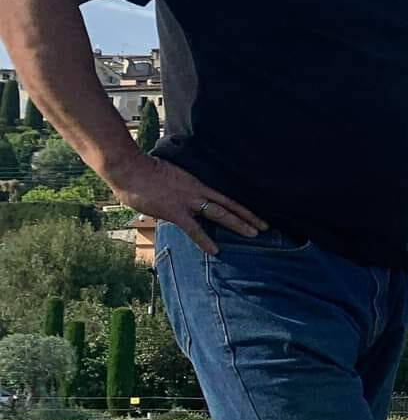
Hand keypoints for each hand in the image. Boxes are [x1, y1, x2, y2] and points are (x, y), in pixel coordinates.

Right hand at [102, 151, 265, 255]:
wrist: (129, 168)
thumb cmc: (142, 169)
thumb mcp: (166, 176)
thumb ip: (175, 187)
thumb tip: (174, 196)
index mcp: (196, 183)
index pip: (224, 197)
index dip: (240, 207)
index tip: (254, 215)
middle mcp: (197, 191)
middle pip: (228, 205)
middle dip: (247, 217)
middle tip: (265, 227)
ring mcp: (188, 201)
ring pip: (220, 213)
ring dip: (238, 224)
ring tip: (255, 234)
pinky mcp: (176, 211)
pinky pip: (194, 228)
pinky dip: (205, 240)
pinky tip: (216, 251)